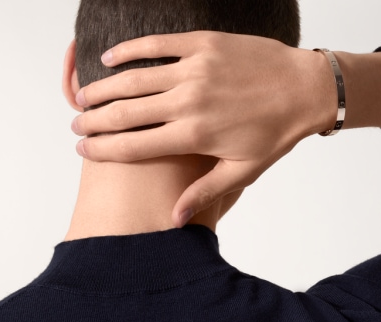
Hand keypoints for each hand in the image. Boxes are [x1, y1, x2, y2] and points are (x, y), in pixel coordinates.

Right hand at [71, 31, 335, 225]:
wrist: (305, 90)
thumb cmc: (275, 134)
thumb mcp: (243, 171)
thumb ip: (205, 192)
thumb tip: (175, 220)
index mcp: (195, 136)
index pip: (136, 145)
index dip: (103, 149)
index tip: (82, 150)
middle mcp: (188, 101)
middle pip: (126, 112)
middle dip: (94, 120)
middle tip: (75, 124)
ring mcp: (194, 69)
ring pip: (134, 78)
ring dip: (103, 88)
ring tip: (83, 97)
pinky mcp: (202, 44)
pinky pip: (156, 44)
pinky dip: (129, 50)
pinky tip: (109, 58)